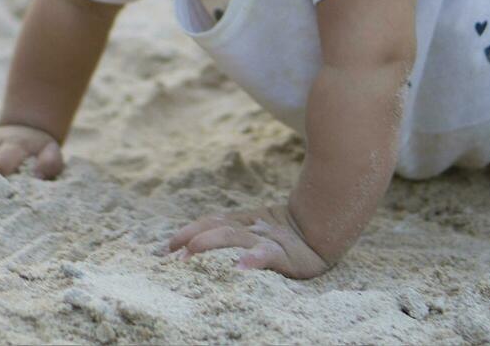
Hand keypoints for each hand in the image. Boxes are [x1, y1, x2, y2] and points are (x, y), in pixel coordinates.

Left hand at [167, 204, 331, 279]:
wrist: (322, 231)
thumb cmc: (284, 237)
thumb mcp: (255, 230)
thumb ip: (230, 232)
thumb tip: (191, 246)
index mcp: (243, 222)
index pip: (211, 222)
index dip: (189, 230)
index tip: (167, 245)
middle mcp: (251, 228)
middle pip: (217, 227)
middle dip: (192, 236)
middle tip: (170, 249)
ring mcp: (265, 240)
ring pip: (234, 237)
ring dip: (212, 242)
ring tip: (192, 249)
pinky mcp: (282, 255)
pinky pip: (265, 256)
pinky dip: (252, 260)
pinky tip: (240, 267)